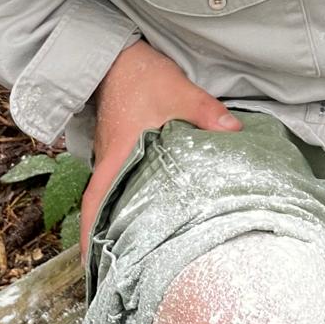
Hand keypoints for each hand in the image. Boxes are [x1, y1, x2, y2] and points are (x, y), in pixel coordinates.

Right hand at [80, 38, 240, 257]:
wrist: (118, 54)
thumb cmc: (143, 77)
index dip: (90, 236)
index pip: (96, 202)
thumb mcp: (180, 93)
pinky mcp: (120, 144)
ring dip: (122, 215)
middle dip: (109, 238)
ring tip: (140, 246)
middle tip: (123, 269)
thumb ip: (207, 115)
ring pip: (114, 192)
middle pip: (103, 206)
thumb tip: (234, 134)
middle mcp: (109, 159)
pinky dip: (132, 194)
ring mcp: (113, 152)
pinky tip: (153, 203)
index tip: (90, 267)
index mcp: (118, 154)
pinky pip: (123, 176)